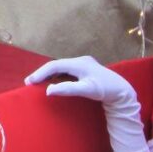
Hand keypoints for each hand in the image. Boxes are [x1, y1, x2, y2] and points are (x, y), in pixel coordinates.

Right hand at [25, 56, 149, 151]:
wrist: (123, 91)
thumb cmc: (105, 90)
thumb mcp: (87, 90)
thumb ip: (67, 89)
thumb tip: (48, 90)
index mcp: (79, 63)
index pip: (54, 65)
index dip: (40, 73)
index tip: (29, 82)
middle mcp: (80, 60)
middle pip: (56, 65)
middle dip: (42, 73)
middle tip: (29, 82)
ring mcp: (83, 64)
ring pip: (61, 67)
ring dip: (49, 74)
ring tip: (37, 82)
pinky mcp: (85, 69)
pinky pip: (66, 70)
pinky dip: (57, 75)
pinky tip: (52, 81)